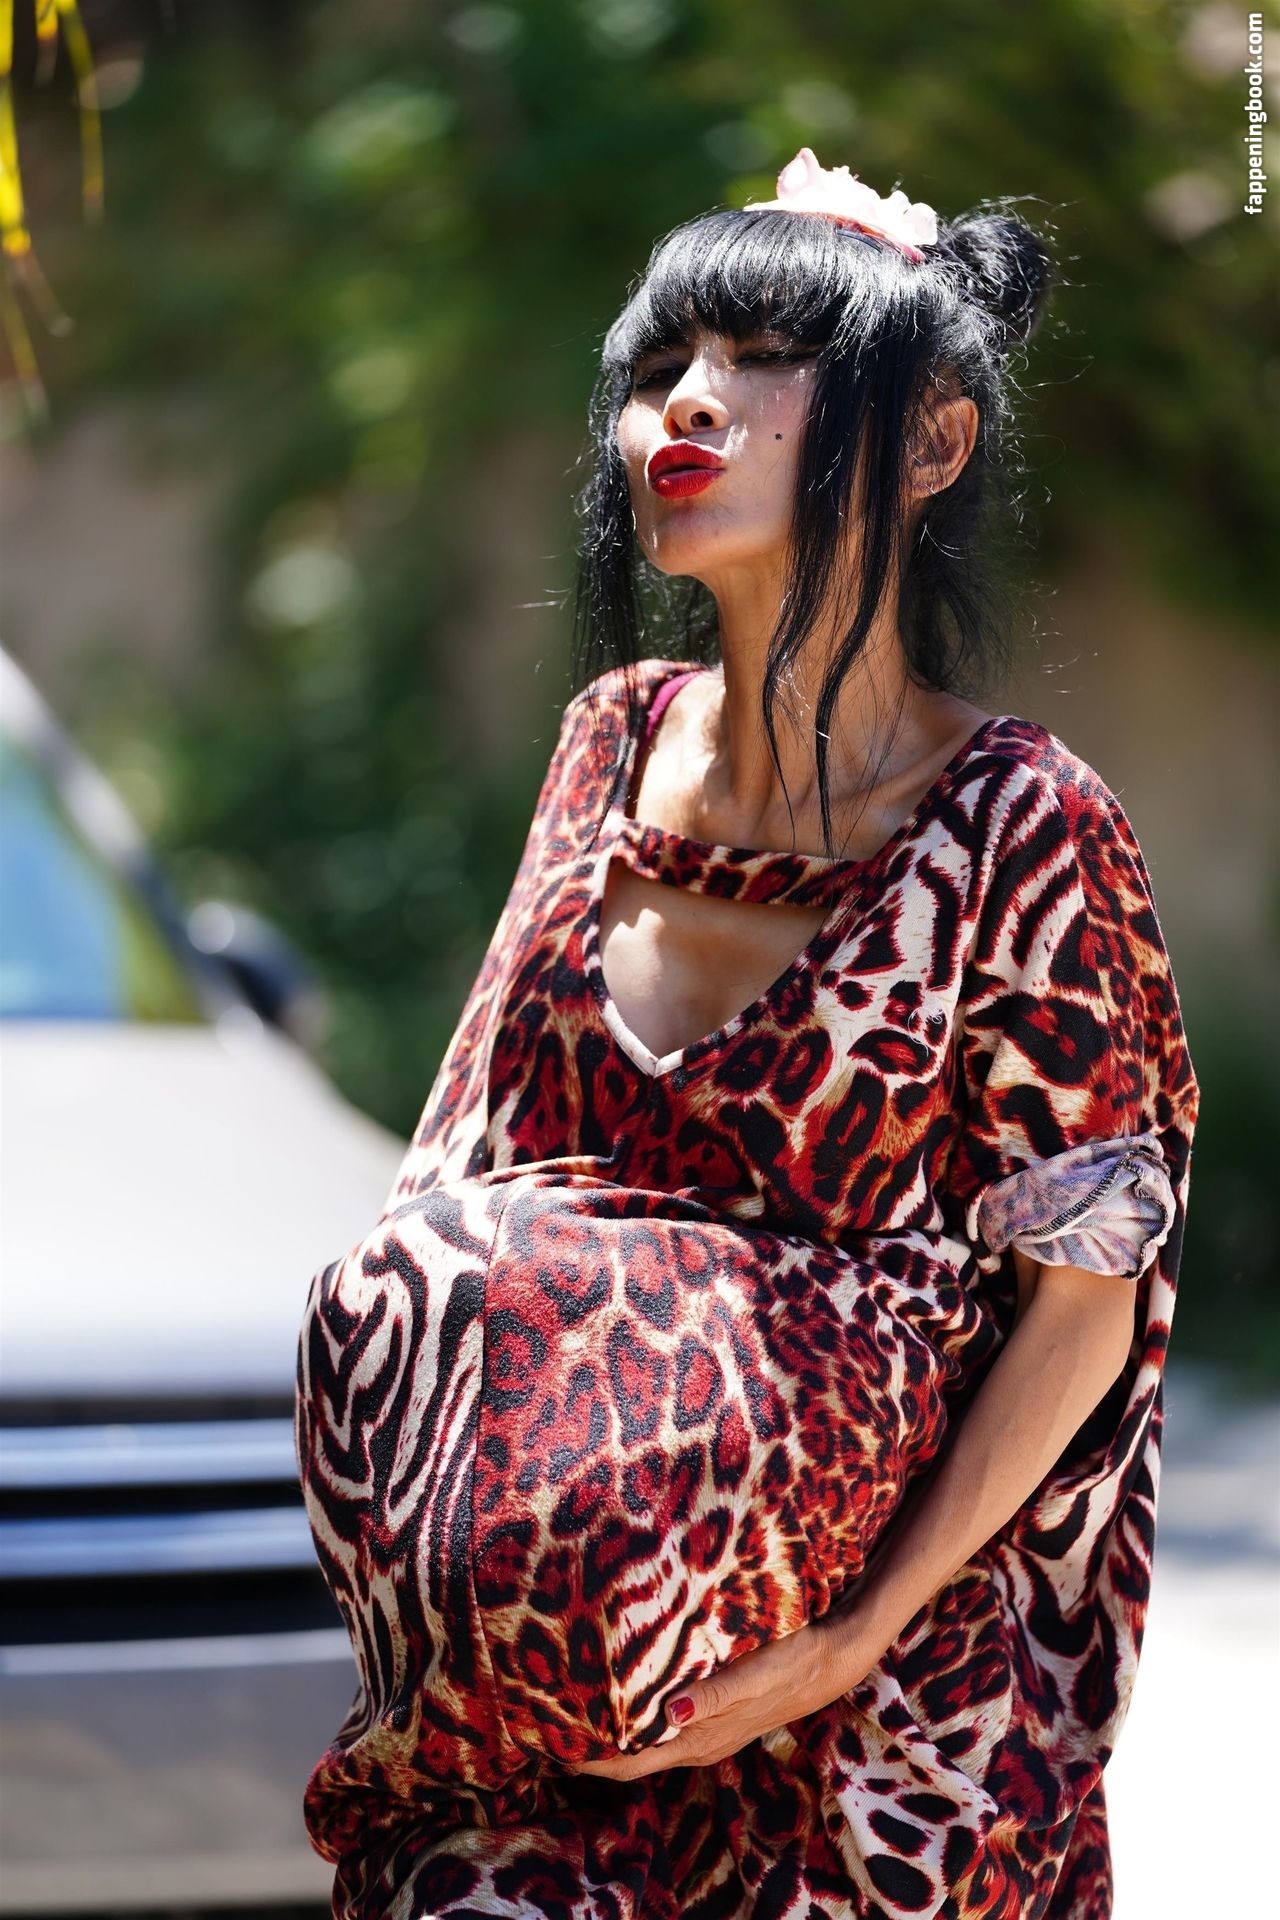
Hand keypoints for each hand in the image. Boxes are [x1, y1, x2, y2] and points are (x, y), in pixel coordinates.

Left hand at [566, 1617, 860, 1780]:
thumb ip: (713, 1696)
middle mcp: (697, 1741)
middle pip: (631, 1754)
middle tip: (548, 1720)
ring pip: (646, 1738)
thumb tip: (669, 1714)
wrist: (830, 1657)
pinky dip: (635, 1712)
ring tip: (572, 1706)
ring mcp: (706, 1728)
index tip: (551, 1740)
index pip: (631, 1761)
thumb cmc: (790, 1663)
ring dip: (611, 1727)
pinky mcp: (713, 1709)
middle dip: (591, 1744)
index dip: (590, 1758)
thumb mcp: (753, 1676)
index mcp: (700, 1740)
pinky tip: (620, 1691)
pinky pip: (663, 1720)